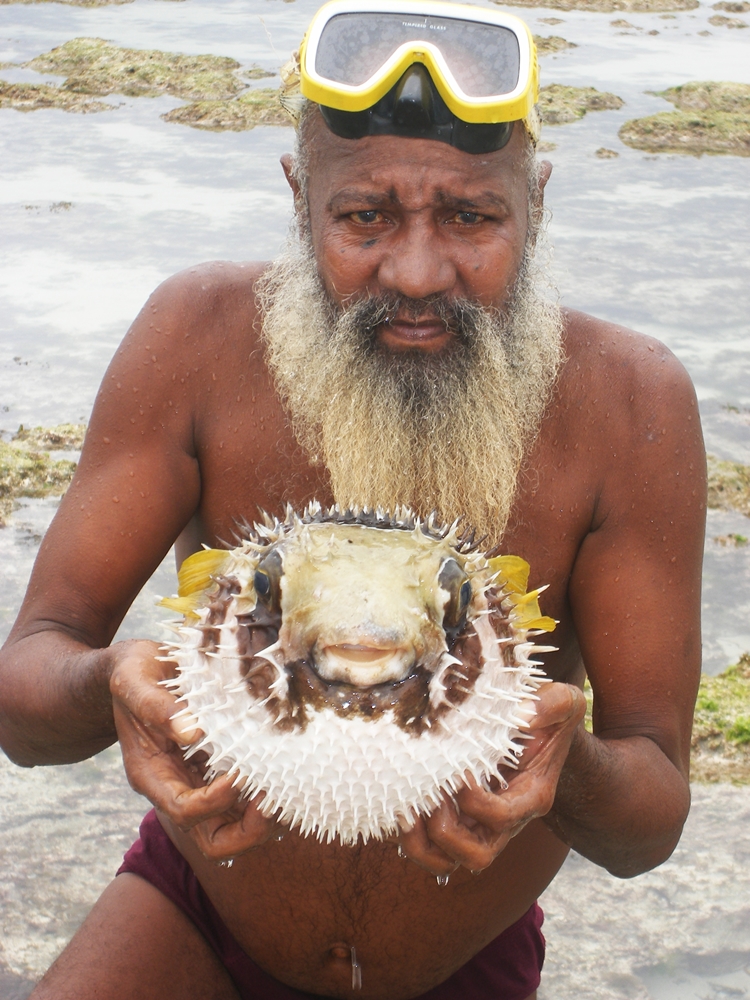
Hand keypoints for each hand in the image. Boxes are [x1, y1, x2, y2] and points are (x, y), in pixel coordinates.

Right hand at [110, 639, 278, 861]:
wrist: (135, 667)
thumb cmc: (133, 672)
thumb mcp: (133, 680)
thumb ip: (156, 706)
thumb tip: (192, 730)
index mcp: (150, 774)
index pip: (184, 810)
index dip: (215, 801)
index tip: (240, 773)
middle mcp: (175, 786)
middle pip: (213, 839)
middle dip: (248, 831)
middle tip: (274, 801)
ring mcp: (198, 781)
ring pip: (235, 825)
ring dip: (265, 818)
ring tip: (290, 790)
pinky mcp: (217, 767)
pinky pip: (244, 798)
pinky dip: (267, 794)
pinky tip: (288, 773)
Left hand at [397, 682, 585, 875]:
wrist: (537, 728)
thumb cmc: (546, 716)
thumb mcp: (562, 703)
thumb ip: (555, 704)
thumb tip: (527, 711)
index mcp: (531, 796)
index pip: (502, 818)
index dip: (475, 801)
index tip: (458, 769)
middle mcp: (505, 821)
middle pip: (476, 856)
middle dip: (445, 831)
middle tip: (429, 793)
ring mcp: (478, 824)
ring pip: (446, 862)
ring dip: (420, 843)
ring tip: (405, 806)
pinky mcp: (456, 819)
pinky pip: (427, 848)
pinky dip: (406, 837)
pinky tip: (396, 803)